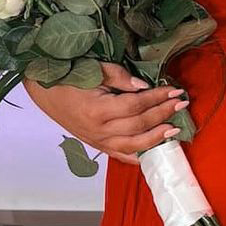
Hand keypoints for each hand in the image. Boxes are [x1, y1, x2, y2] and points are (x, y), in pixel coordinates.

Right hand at [21, 62, 188, 165]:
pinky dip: (138, 156)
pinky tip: (154, 153)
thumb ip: (120, 78)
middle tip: (182, 104)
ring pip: (133, 145)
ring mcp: (97, 141)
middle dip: (163, 114)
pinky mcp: (96, 146)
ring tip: (176, 129)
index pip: (136, 105)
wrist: (43, 93)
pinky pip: (120, 155)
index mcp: (97, 109)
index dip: (157, 98)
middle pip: (139, 125)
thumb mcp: (94, 70)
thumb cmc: (68, 78)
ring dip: (157, 137)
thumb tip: (145, 87)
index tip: (175, 90)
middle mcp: (99, 130)